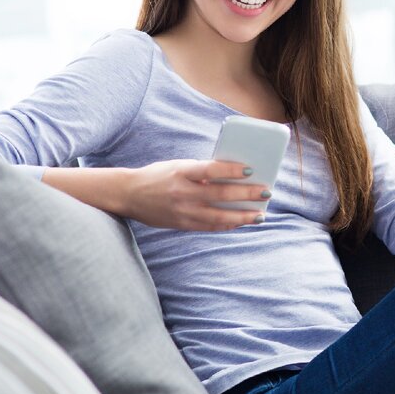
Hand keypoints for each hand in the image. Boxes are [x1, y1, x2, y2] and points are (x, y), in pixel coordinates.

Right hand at [122, 159, 271, 230]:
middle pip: (220, 194)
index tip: (250, 169)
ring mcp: (182, 211)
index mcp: (181, 172)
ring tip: (260, 215)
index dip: (231, 170)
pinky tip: (241, 222)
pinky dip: (227, 225)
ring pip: (218, 216)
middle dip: (246, 194)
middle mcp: (182, 193)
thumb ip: (201, 171)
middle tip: (266, 193)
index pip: (210, 170)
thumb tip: (233, 176)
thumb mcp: (177, 166)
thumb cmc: (158, 175)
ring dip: (242, 216)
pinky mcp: (181, 224)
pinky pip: (209, 227)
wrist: (128, 194)